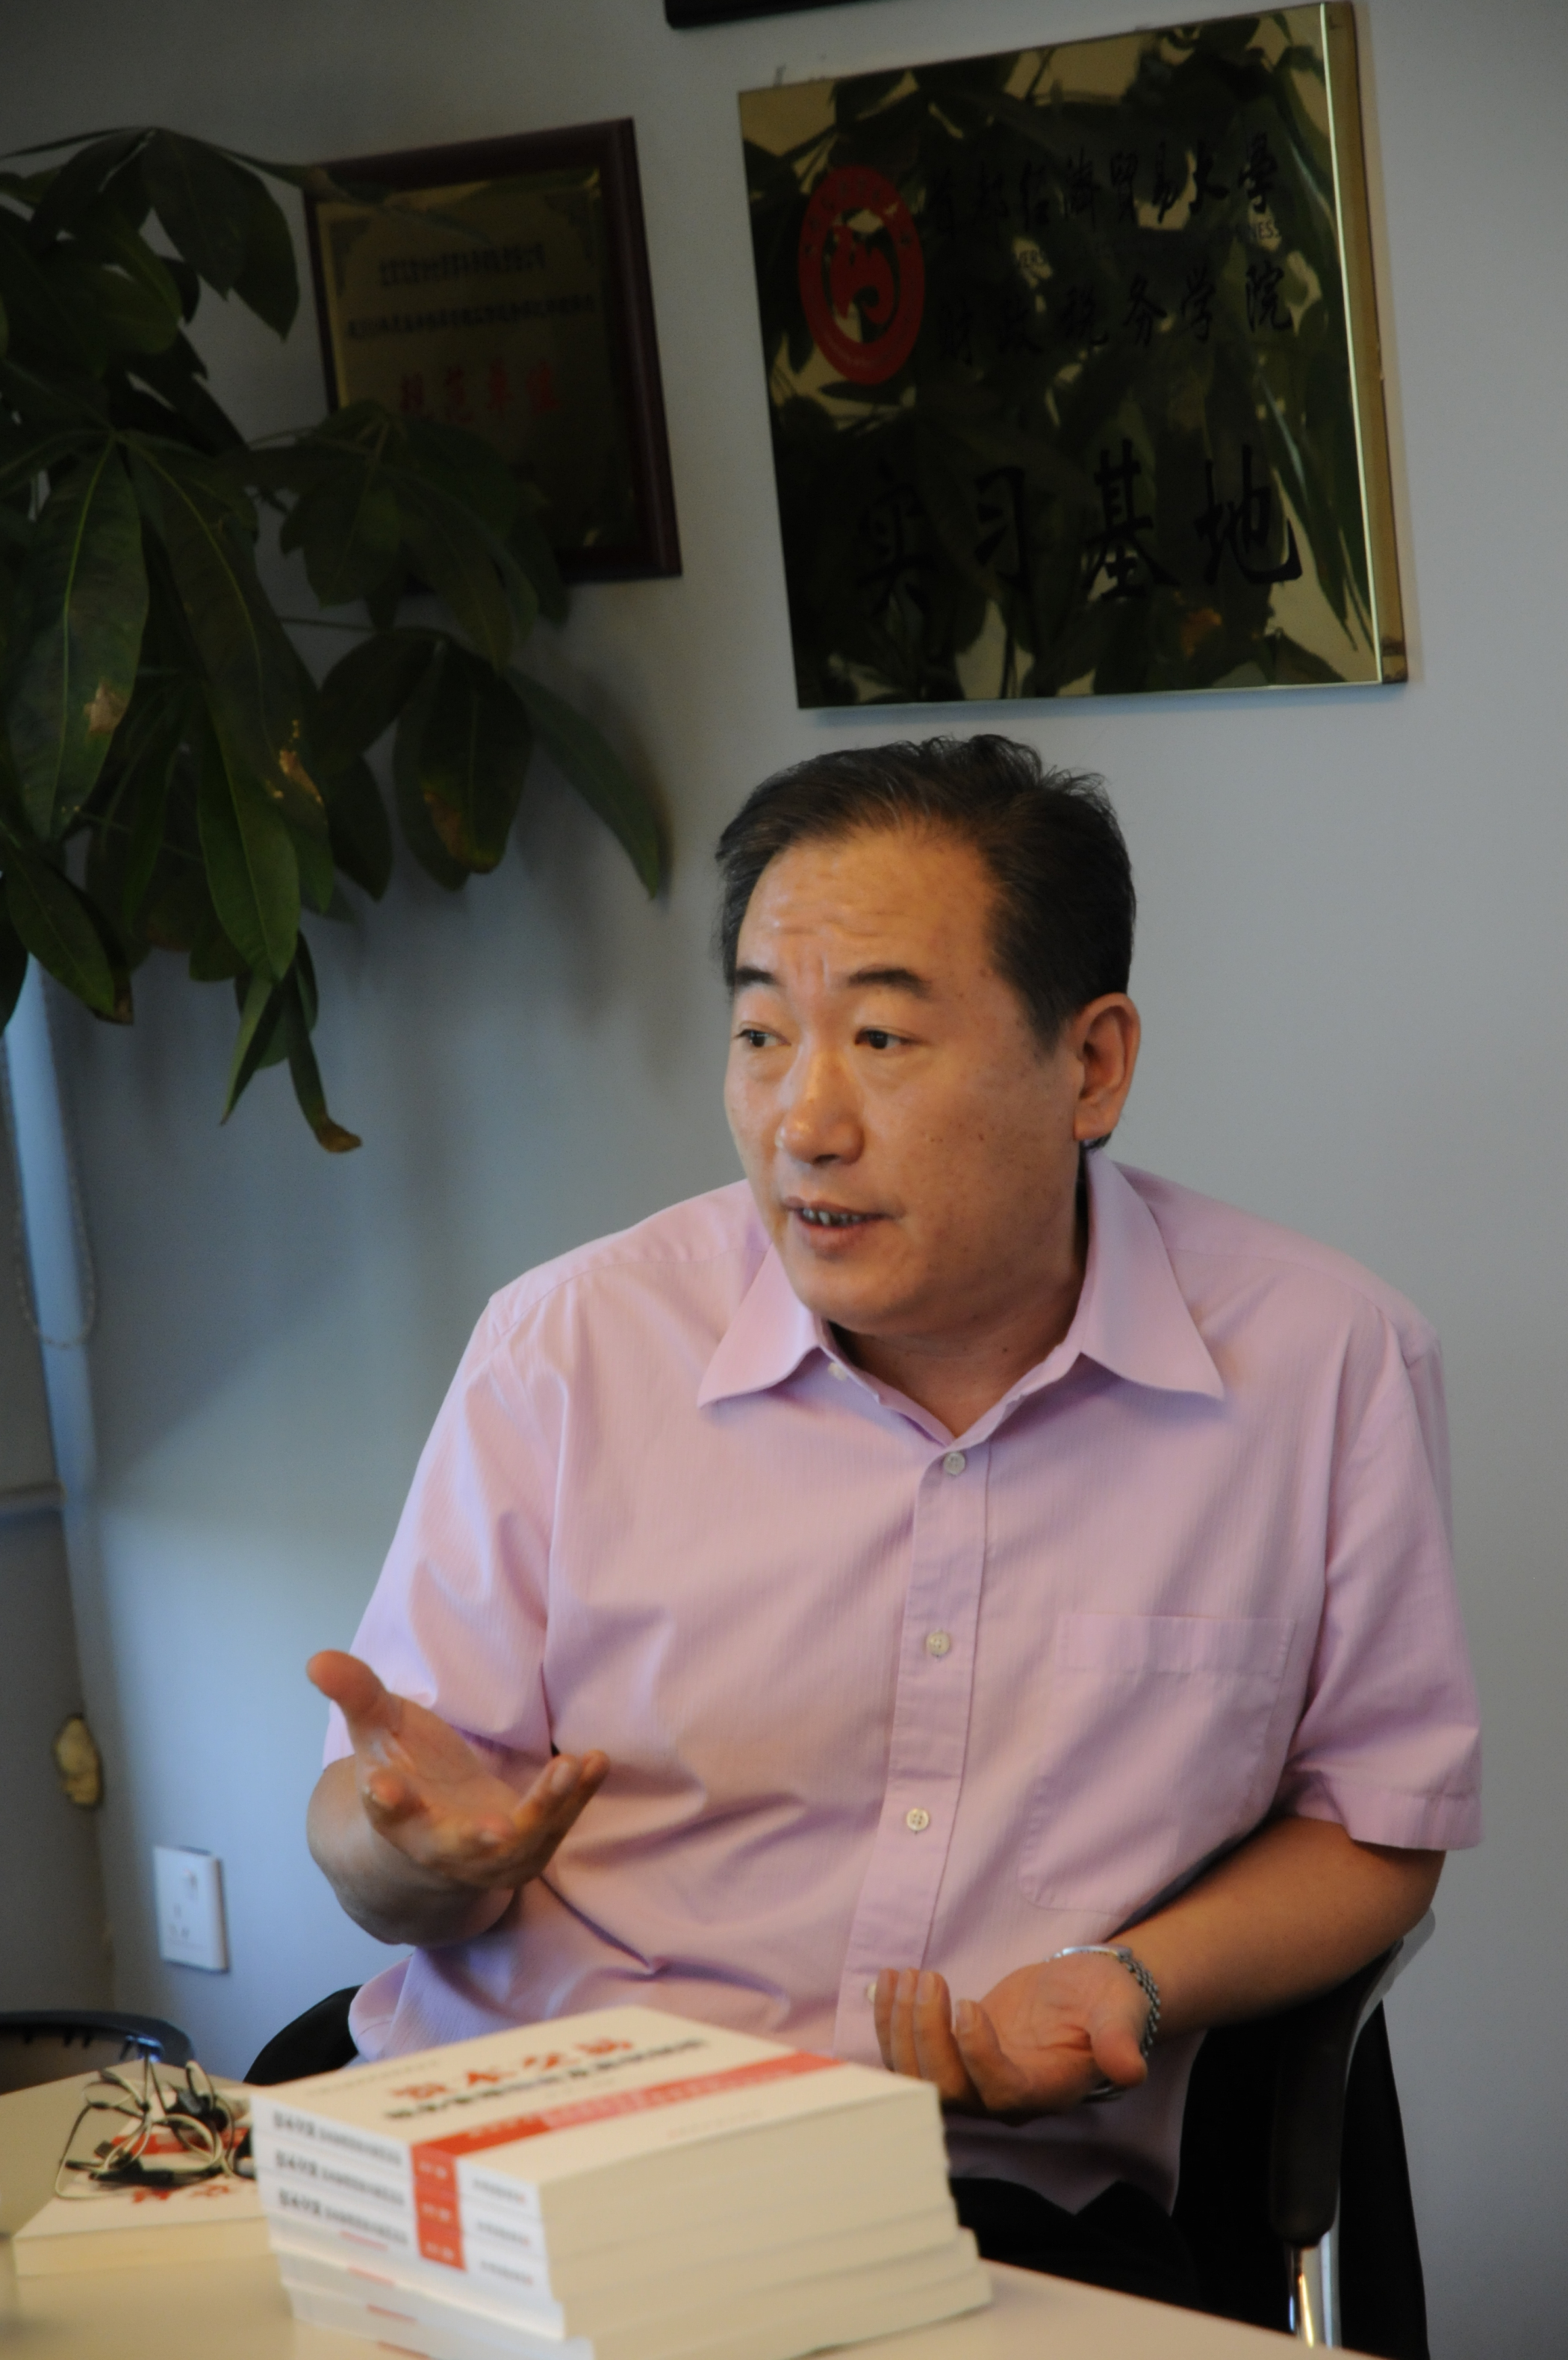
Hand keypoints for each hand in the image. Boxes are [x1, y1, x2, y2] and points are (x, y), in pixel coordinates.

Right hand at [307, 1650, 608, 1893]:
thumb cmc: (403, 1776)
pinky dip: (578, 1798)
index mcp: (397, 1820)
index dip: (385, 1800)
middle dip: (477, 1839)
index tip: (381, 1786)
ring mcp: (489, 1855)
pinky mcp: (528, 1846)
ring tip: (568, 1767)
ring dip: (546, 1809)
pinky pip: (557, 1826)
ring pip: (520, 1843)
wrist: (431, 1839)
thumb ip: (356, 1696)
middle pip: (458, 1849)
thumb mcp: (377, 1732)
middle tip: (498, 1829)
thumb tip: (317, 1659)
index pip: (387, 1813)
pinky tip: (597, 1761)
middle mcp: (442, 1846)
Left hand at [873, 1956, 1149, 2119]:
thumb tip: (1130, 2069)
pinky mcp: (954, 2057)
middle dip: (927, 2036)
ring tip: (905, 1975)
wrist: (1086, 1994)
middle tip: (928, 1979)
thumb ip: (1119, 2040)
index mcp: (1047, 2089)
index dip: (977, 2055)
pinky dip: (891, 2020)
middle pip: (950, 2090)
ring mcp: (975, 2080)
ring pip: (921, 2076)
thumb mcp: (1120, 2011)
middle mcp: (1006, 2097)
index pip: (1001, 2091)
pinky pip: (909, 2053)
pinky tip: (890, 1979)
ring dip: (901, 2027)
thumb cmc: (1107, 2001)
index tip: (968, 2003)